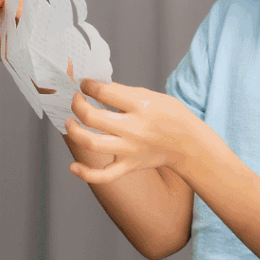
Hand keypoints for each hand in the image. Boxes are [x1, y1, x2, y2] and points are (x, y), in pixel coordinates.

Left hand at [65, 79, 210, 184]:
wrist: (189, 144)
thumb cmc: (171, 116)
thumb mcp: (151, 95)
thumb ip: (124, 93)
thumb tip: (98, 88)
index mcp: (140, 106)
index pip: (105, 92)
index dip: (88, 85)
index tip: (85, 84)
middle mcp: (133, 129)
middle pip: (93, 118)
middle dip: (77, 105)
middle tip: (76, 100)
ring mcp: (130, 150)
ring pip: (92, 144)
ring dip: (74, 132)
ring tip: (70, 122)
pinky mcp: (129, 166)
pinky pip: (104, 175)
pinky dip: (86, 174)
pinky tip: (73, 167)